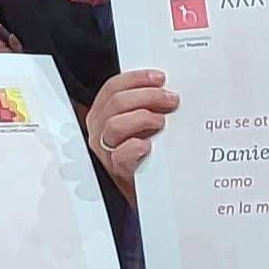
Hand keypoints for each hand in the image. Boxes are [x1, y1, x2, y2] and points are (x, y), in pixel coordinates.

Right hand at [86, 70, 177, 194]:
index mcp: (102, 114)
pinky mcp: (116, 171)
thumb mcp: (139, 126)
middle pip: (116, 103)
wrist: (146, 190)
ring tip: (161, 121)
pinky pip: (120, 154)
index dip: (136, 79)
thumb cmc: (144, 156)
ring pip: (114, 125)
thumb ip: (144, 107)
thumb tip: (166, 89)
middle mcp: (99, 130)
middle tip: (170, 99)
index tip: (159, 78)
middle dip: (147, 96)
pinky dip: (135, 146)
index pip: (112, 88)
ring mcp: (105, 151)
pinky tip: (149, 145)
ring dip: (142, 118)